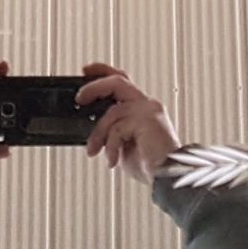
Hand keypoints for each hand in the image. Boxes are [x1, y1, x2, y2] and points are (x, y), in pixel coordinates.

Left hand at [78, 62, 180, 184]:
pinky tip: (112, 160)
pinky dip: (110, 145)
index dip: (102, 72)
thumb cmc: (149, 164)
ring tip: (94, 150)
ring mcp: (149, 110)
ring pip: (113, 110)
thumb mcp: (121, 144)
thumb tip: (90, 129)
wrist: (167, 178)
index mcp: (142, 107)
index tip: (85, 70)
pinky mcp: (147, 120)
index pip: (121, 81)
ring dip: (99, 133)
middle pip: (117, 81)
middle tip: (79, 98)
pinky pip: (118, 127)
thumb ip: (110, 131)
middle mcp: (147, 104)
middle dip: (94, 86)